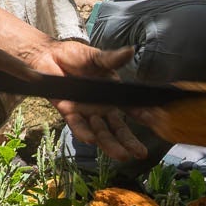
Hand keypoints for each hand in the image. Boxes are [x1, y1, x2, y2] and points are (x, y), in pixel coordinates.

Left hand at [29, 39, 149, 160]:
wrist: (49, 56)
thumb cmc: (76, 57)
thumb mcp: (97, 58)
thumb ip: (112, 58)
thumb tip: (131, 50)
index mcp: (114, 95)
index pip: (132, 108)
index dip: (144, 115)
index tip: (157, 122)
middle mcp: (102, 107)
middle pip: (118, 128)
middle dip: (129, 142)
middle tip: (140, 153)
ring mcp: (86, 112)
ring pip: (100, 132)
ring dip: (110, 144)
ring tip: (121, 155)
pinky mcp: (69, 112)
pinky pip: (77, 124)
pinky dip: (83, 132)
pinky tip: (90, 140)